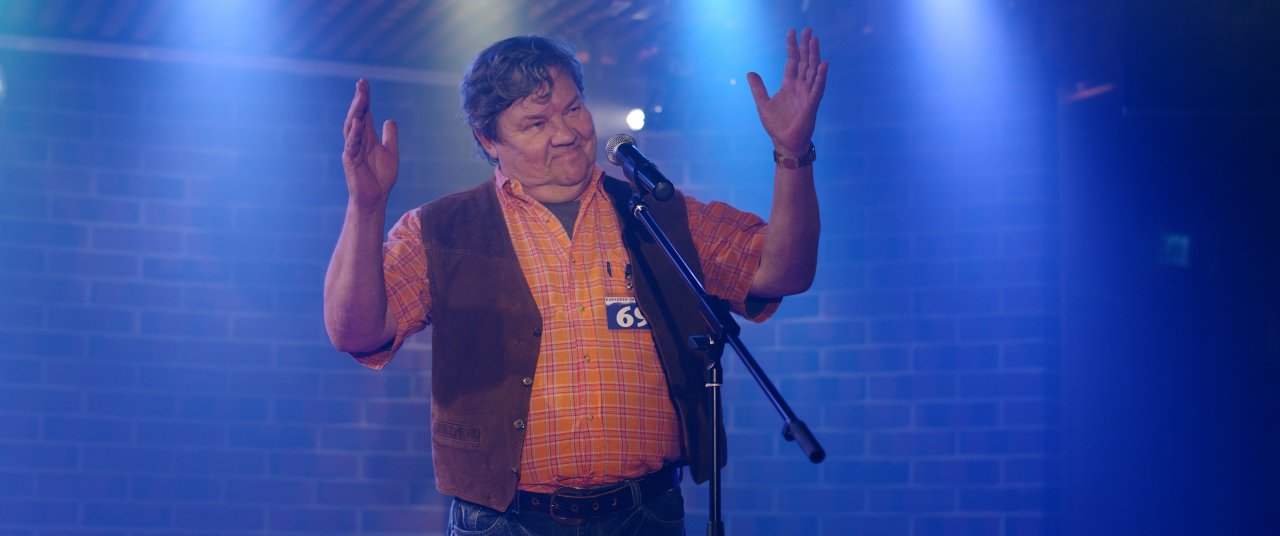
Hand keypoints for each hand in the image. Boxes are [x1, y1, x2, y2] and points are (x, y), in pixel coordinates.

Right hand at [342, 79, 398, 207]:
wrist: (376, 198)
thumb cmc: (381, 177)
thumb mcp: (391, 153)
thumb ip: (391, 137)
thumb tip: (390, 120)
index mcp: (367, 137)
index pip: (365, 114)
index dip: (365, 99)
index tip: (365, 83)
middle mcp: (357, 140)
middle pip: (357, 116)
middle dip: (359, 100)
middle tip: (362, 84)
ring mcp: (352, 149)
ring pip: (352, 126)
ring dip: (356, 111)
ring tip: (361, 97)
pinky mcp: (350, 160)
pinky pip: (351, 144)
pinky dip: (354, 133)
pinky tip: (358, 121)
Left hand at [747, 28, 828, 156]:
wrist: (784, 143)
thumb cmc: (776, 125)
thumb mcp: (763, 103)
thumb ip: (758, 88)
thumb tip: (750, 72)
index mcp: (789, 85)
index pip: (792, 61)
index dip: (792, 47)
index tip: (792, 32)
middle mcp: (800, 87)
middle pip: (805, 61)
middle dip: (806, 46)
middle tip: (808, 29)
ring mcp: (807, 94)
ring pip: (813, 71)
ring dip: (814, 55)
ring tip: (815, 40)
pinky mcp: (811, 105)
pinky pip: (818, 88)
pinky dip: (821, 76)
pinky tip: (823, 64)